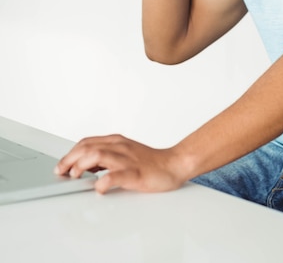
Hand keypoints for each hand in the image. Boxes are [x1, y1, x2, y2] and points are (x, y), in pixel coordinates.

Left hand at [54, 134, 185, 194]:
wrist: (174, 164)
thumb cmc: (150, 162)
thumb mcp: (125, 154)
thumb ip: (106, 157)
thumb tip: (85, 166)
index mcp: (117, 141)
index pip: (87, 142)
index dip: (70, 153)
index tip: (61, 165)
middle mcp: (120, 147)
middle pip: (88, 147)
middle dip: (70, 159)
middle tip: (62, 172)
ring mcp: (128, 159)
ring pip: (98, 155)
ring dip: (81, 166)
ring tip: (75, 177)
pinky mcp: (136, 173)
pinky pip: (116, 175)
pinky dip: (103, 181)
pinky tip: (98, 188)